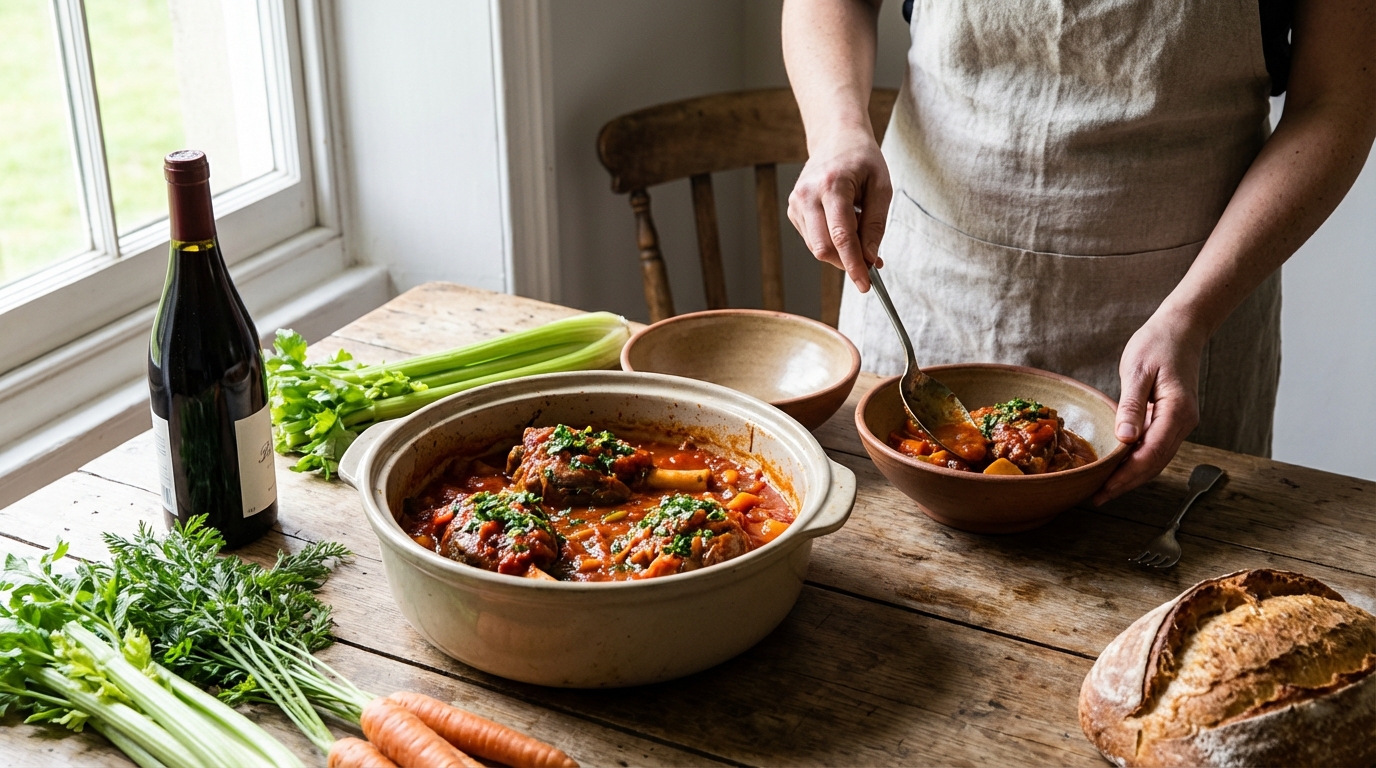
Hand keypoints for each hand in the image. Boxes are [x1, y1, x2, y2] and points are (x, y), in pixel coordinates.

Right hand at [787, 130, 891, 291]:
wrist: (835, 138)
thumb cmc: (862, 159)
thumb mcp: (881, 186)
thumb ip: (875, 224)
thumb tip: (871, 258)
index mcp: (832, 185)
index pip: (841, 236)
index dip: (853, 265)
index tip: (865, 284)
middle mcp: (807, 195)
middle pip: (823, 247)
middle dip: (847, 262)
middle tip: (871, 262)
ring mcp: (796, 203)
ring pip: (817, 247)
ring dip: (841, 251)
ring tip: (859, 229)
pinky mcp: (793, 210)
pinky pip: (813, 239)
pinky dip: (831, 241)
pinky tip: (843, 223)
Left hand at [1092, 314, 1208, 505]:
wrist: (1181, 329)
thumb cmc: (1157, 344)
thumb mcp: (1137, 371)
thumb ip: (1131, 406)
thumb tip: (1125, 440)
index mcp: (1177, 411)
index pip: (1151, 454)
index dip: (1126, 476)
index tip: (1103, 489)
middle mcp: (1183, 422)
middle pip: (1155, 463)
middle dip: (1127, 483)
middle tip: (1097, 497)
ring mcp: (1180, 422)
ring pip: (1156, 459)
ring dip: (1132, 476)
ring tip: (1104, 488)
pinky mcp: (1172, 419)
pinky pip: (1155, 447)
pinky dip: (1137, 461)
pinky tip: (1118, 467)